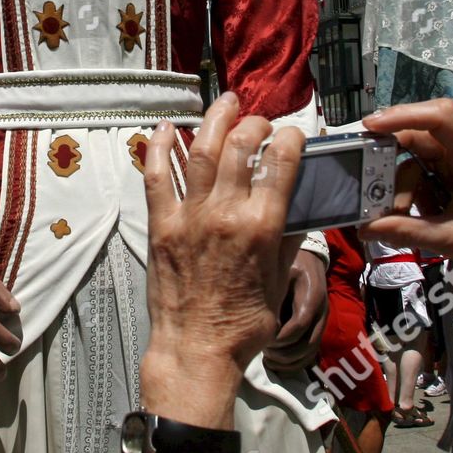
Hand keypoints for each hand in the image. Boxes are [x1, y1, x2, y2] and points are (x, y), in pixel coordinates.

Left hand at [142, 93, 304, 378]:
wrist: (197, 349)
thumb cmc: (243, 324)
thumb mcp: (279, 281)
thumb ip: (287, 240)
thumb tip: (295, 210)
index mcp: (261, 227)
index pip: (280, 162)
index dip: (290, 137)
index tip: (293, 133)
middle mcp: (226, 214)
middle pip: (241, 147)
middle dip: (255, 124)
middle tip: (260, 121)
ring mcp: (190, 217)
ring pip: (201, 152)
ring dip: (215, 121)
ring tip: (226, 103)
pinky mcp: (161, 225)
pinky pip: (156, 176)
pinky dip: (160, 147)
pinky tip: (168, 127)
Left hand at [261, 250, 328, 373]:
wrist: (308, 261)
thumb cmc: (289, 265)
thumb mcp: (280, 273)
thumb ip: (274, 295)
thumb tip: (260, 322)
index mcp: (312, 296)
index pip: (298, 326)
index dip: (279, 337)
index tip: (262, 338)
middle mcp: (321, 313)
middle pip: (306, 345)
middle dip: (282, 353)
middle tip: (263, 350)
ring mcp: (322, 323)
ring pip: (309, 353)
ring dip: (287, 362)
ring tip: (268, 360)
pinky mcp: (318, 330)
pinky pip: (310, 355)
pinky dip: (294, 365)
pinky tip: (276, 364)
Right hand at [357, 99, 452, 278]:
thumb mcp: (451, 240)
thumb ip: (407, 232)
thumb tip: (364, 229)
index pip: (441, 118)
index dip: (405, 115)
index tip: (371, 126)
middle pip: (419, 133)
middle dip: (390, 152)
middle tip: (363, 168)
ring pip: (414, 154)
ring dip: (399, 182)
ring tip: (395, 213)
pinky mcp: (450, 172)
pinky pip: (418, 169)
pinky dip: (406, 188)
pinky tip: (406, 211)